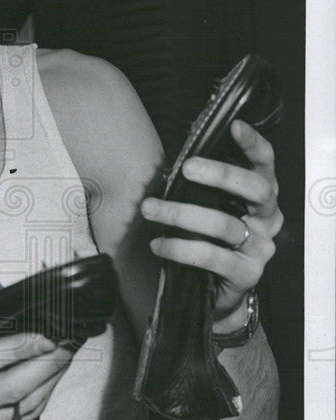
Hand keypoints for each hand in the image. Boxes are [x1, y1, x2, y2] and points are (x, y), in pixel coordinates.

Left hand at [140, 119, 283, 325]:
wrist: (216, 293)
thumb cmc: (209, 239)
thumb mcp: (209, 207)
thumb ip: (201, 187)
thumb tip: (172, 161)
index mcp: (261, 197)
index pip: (265, 165)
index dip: (253, 144)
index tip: (234, 125)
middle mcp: (268, 220)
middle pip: (255, 189)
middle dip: (220, 174)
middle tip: (186, 168)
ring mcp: (261, 248)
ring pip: (225, 224)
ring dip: (182, 214)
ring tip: (150, 209)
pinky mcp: (247, 274)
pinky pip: (212, 256)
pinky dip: (180, 249)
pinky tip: (158, 245)